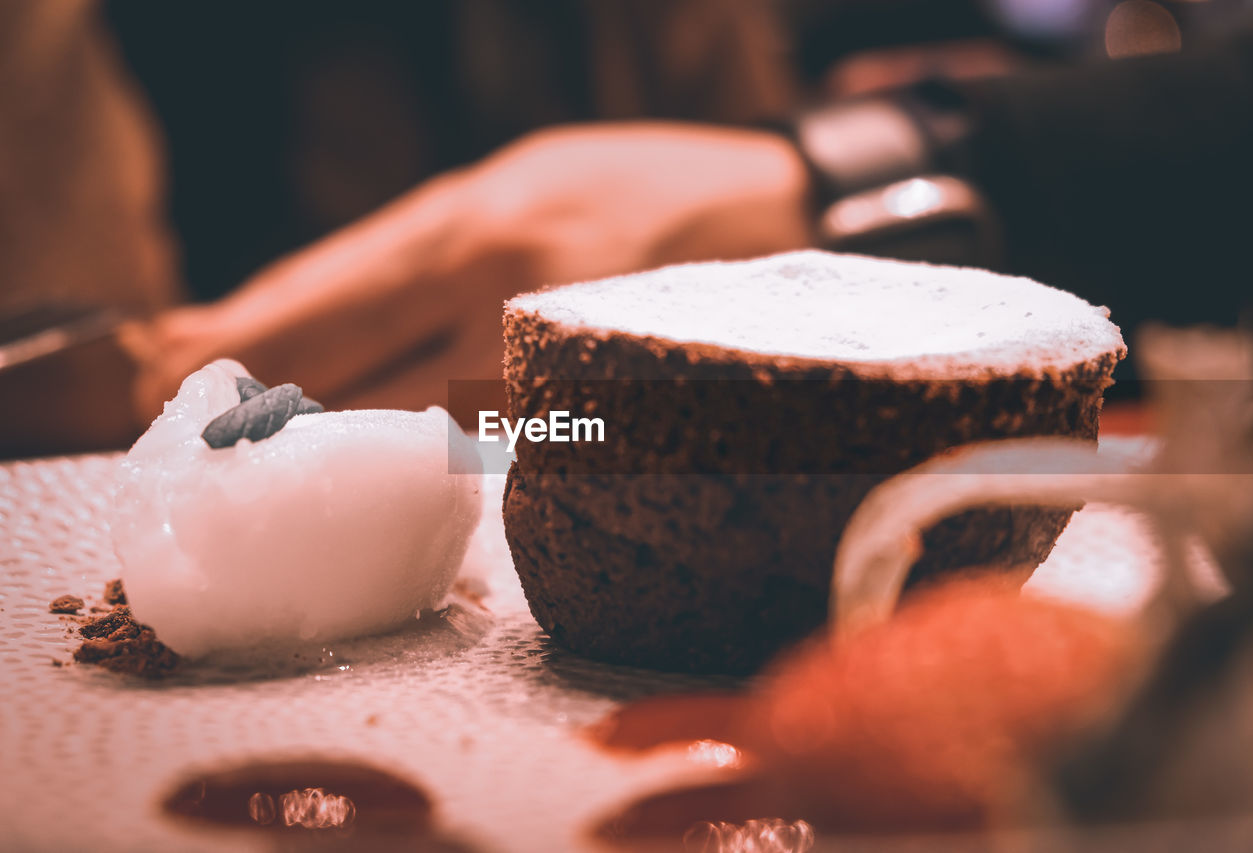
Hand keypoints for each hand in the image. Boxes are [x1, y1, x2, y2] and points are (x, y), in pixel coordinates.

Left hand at [123, 122, 812, 424]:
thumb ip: (413, 254)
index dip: (232, 348)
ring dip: (336, 446)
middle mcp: (499, 300)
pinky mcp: (586, 414)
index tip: (162, 376)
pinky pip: (480, 448)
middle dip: (264, 415)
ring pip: (407, 433)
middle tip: (206, 436)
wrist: (770, 209)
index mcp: (470, 227)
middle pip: (347, 383)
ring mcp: (547, 368)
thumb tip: (303, 321)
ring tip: (283, 453)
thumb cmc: (633, 186)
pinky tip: (396, 457)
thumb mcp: (509, 183)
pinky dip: (423, 454)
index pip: (318, 305)